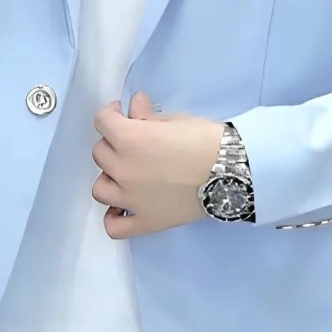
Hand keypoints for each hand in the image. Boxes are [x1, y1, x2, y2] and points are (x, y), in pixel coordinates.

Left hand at [91, 91, 225, 238]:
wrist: (231, 171)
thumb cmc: (205, 140)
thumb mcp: (174, 120)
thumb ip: (146, 115)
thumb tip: (133, 105)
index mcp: (129, 139)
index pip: (102, 122)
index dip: (110, 114)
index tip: (121, 114)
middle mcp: (123, 169)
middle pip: (100, 153)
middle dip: (114, 143)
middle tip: (133, 143)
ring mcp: (131, 199)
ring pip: (100, 188)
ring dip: (110, 178)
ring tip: (128, 175)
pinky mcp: (145, 221)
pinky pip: (113, 226)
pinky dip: (114, 217)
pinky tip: (123, 208)